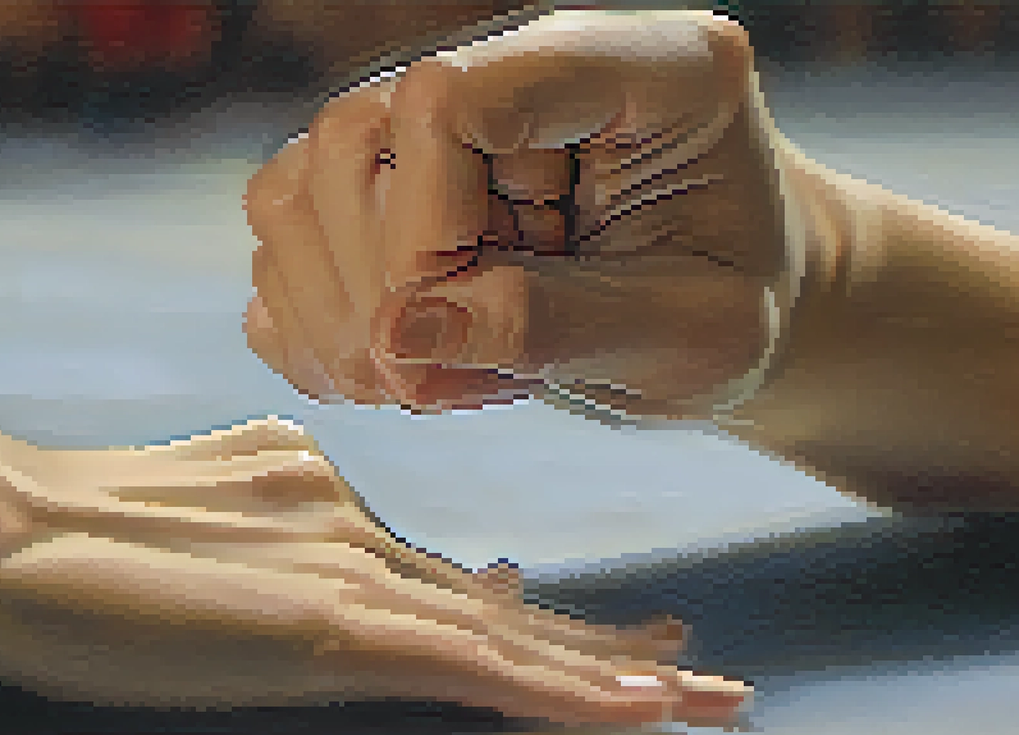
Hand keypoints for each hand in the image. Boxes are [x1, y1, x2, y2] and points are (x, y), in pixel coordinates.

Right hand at [0, 417, 749, 726]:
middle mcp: (353, 526)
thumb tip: (317, 566)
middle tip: (695, 658)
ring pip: (514, 636)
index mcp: (316, 496)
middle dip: (604, 640)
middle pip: (505, 602)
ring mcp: (348, 576)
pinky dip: (566, 691)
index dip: (526, 606)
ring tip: (712, 696)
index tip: (586, 619)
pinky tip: (642, 712)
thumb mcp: (180, 517)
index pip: (444, 570)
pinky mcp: (332, 629)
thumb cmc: (60, 532)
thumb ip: (261, 524)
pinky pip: (478, 669)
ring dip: (619, 674)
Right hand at [244, 10, 799, 419]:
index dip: (426, 224)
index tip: (467, 317)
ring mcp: (437, 124)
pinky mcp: (387, 183)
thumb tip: (399, 340)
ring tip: (425, 383)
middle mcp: (518, 69)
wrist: (717, 310)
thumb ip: (557, 329)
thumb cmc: (731, 309)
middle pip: (353, 131)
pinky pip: (288, 238)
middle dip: (375, 283)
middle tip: (436, 382)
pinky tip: (394, 373)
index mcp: (637, 68)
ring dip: (337, 313)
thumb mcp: (691, 339)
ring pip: (296, 183)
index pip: (451, 95)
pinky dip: (313, 327)